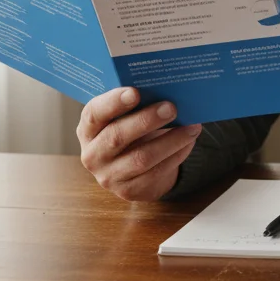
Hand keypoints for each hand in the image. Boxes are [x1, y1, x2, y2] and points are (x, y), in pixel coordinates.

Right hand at [78, 87, 202, 201]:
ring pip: (141, 158)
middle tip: (171, 107)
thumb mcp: (123, 118)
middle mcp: (93, 154)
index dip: (113, 102)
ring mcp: (109, 176)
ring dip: (170, 140)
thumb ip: (134, 106)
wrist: (132, 170)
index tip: (135, 92)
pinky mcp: (129, 191)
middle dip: (147, 120)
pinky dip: (176, 155)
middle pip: (117, 137)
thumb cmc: (129, 132)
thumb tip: (164, 89)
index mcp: (88, 129)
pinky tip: (189, 142)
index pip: (94, 114)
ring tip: (191, 126)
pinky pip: (156, 173)